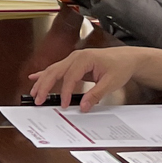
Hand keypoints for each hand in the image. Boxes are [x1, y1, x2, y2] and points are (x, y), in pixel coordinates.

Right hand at [26, 46, 146, 109]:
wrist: (127, 58)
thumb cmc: (120, 66)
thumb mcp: (111, 83)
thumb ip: (95, 95)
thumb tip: (83, 105)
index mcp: (85, 59)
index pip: (70, 77)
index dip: (65, 92)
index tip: (64, 104)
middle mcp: (76, 57)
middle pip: (55, 71)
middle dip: (44, 86)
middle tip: (38, 100)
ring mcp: (73, 59)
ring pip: (53, 70)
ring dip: (42, 81)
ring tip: (34, 93)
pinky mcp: (74, 63)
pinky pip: (57, 69)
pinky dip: (45, 74)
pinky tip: (35, 77)